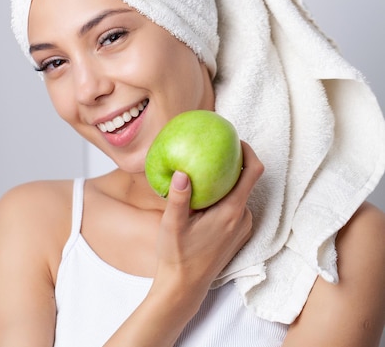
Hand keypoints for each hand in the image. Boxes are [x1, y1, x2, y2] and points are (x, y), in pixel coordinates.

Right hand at [154, 141, 262, 304]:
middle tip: (211, 150)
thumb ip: (178, 198)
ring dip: (225, 182)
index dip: (249, 151)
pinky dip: (224, 196)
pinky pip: (235, 207)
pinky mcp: (236, 234)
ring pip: (239, 194)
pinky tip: (203, 196)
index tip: (234, 139)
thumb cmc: (177, 256)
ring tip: (203, 172)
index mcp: (232, 212)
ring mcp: (242, 228)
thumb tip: (181, 171)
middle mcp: (243, 218)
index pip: (253, 172)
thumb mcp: (172, 225)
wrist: (184, 286)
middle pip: (247, 181)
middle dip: (232, 164)